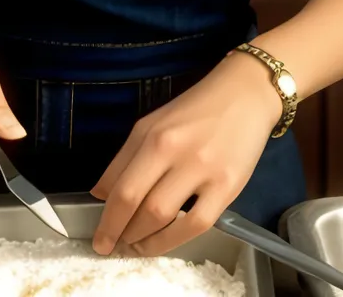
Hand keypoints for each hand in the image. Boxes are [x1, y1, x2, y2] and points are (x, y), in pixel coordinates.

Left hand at [89, 53, 281, 256]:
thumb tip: (99, 194)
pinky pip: (197, 224)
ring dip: (144, 240)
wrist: (244, 95)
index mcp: (153, 136)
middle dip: (120, 233)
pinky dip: (175, 240)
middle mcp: (175, 152)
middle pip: (139, 204)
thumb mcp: (152, 124)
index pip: (122, 187)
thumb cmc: (194, 109)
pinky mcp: (228, 186)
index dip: (106, 220)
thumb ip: (124, 159)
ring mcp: (204, 170)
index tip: (99, 240)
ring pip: (164, 217)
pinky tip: (164, 243)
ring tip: (135, 247)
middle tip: (112, 247)